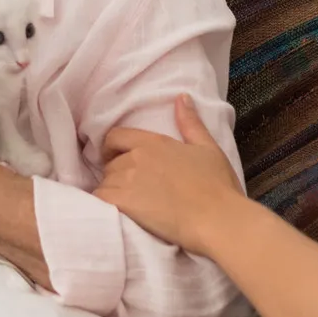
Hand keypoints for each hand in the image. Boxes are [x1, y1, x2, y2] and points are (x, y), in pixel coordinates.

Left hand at [95, 94, 245, 253]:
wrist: (218, 219)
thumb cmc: (218, 186)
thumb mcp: (208, 148)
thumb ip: (191, 123)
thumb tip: (182, 97)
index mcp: (154, 142)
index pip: (115, 136)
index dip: (113, 149)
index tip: (118, 159)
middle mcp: (136, 157)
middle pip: (110, 164)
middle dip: (117, 176)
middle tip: (134, 192)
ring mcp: (127, 179)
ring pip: (105, 185)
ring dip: (113, 195)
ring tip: (132, 208)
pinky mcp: (122, 202)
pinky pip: (99, 200)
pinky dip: (104, 207)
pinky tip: (119, 215)